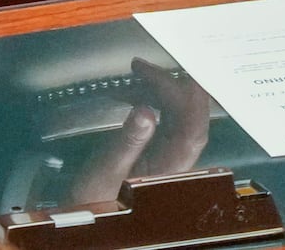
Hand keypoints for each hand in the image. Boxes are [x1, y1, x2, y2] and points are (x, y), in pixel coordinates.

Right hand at [65, 57, 211, 205]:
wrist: (93, 218)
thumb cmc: (98, 200)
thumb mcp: (107, 170)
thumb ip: (128, 140)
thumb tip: (146, 110)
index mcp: (171, 166)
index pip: (190, 123)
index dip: (179, 93)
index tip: (154, 71)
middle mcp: (179, 160)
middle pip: (191, 116)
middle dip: (171, 85)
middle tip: (142, 66)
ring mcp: (172, 155)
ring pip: (181, 116)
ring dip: (160, 92)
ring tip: (133, 78)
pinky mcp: (162, 152)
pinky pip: (168, 121)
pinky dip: (154, 102)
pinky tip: (134, 96)